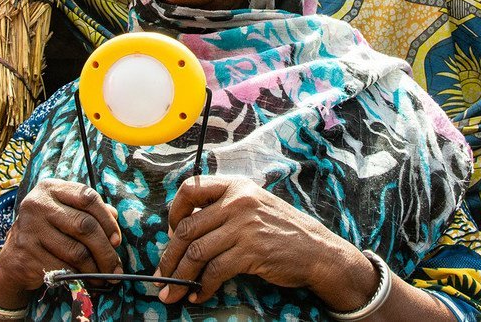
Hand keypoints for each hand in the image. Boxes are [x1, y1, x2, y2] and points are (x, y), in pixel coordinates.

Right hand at [0, 179, 122, 308]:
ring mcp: (30, 228)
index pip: (88, 197)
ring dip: (95, 269)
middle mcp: (38, 204)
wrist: (13, 260)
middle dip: (106, 250)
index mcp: (51, 188)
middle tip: (115, 267)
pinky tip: (86, 281)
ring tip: (105, 277)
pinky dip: (79, 277)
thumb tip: (115, 216)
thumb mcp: (65, 213)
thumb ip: (89, 212)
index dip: (108, 220)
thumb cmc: (47, 232)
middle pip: (85, 226)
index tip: (116, 240)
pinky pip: (64, 268)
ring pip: (77, 251)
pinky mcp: (27, 253)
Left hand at [155, 176, 376, 308]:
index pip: (190, 188)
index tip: (170, 231)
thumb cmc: (284, 231)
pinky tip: (199, 295)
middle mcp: (238, 201)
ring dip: (180, 277)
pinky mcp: (251, 251)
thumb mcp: (255, 206)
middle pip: (187, 228)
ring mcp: (244, 226)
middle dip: (169, 256)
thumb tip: (185, 231)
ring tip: (173, 293)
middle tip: (162, 276)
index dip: (173, 211)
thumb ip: (225, 210)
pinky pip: (214, 271)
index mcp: (236, 186)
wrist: (318, 251)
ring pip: (196, 252)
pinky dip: (202, 287)